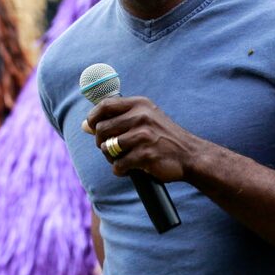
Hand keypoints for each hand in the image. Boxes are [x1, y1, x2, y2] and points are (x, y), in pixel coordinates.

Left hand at [83, 96, 201, 182]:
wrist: (190, 155)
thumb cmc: (163, 137)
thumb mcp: (144, 120)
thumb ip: (116, 119)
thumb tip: (84, 125)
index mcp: (140, 104)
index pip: (104, 106)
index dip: (93, 118)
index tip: (93, 128)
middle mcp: (141, 117)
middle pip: (102, 129)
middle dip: (101, 142)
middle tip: (111, 149)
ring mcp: (143, 135)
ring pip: (107, 148)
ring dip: (111, 158)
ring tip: (123, 159)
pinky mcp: (145, 154)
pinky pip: (118, 165)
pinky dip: (120, 170)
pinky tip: (129, 169)